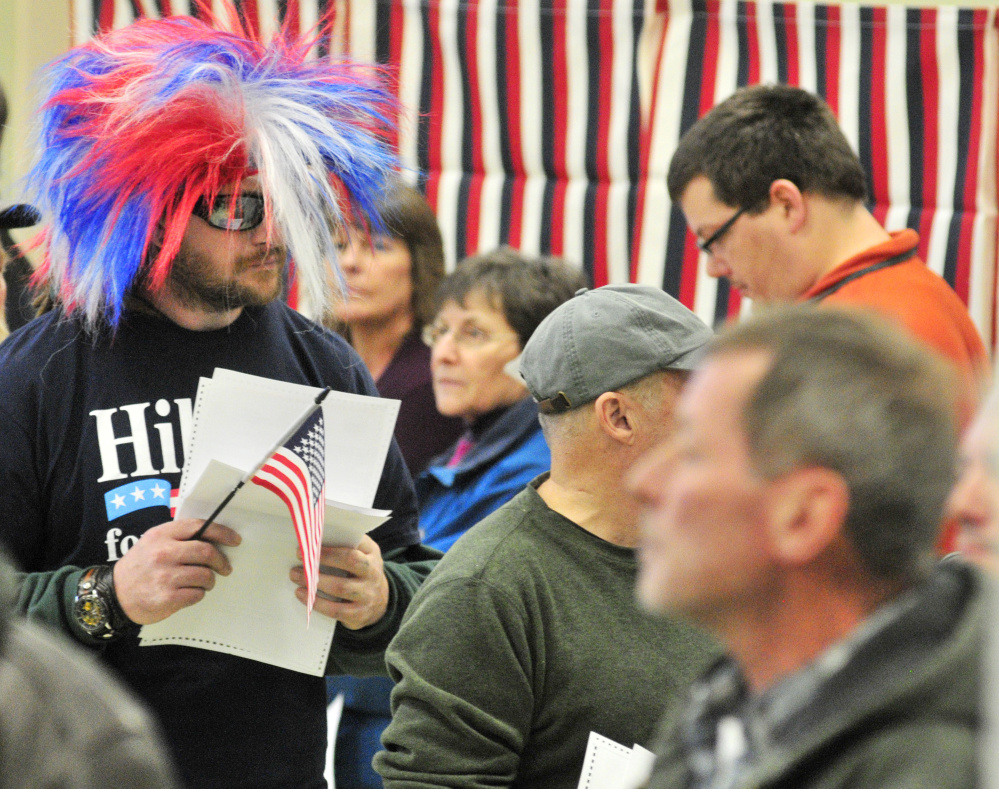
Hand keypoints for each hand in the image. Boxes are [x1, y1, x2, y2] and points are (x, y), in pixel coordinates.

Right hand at [112, 519, 241, 624]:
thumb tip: (213, 537)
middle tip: (225, 568)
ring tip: (203, 583)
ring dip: (210, 580)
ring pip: (205, 575)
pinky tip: (190, 593)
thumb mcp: (152, 543)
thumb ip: (178, 537)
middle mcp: (163, 553)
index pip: (199, 527)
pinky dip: (199, 594)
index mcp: (161, 535)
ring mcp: (165, 576)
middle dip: (221, 561)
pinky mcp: (166, 597)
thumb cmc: (139, 567)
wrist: (113, 595)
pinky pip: (197, 594)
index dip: (222, 532)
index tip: (235, 540)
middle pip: (207, 552)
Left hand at [290, 535, 388, 629]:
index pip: (356, 542)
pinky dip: (316, 602)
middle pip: (351, 561)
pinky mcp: (359, 614)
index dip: (334, 544)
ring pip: (340, 587)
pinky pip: (336, 610)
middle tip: (301, 558)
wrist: (380, 602)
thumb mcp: (362, 556)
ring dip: (315, 582)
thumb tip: (315, 542)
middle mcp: (373, 572)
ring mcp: (368, 594)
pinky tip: (302, 595)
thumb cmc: (361, 572)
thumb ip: (346, 546)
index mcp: (372, 554)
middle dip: (325, 558)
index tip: (311, 543)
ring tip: (295, 576)